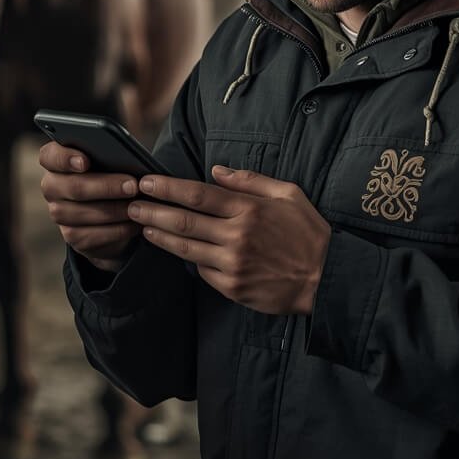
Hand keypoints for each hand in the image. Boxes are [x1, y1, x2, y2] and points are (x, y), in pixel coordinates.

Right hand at [38, 142, 140, 271]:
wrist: (112, 208)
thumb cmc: (112, 173)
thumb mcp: (110, 159)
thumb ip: (109, 152)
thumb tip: (126, 158)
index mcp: (56, 161)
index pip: (50, 156)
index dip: (65, 158)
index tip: (85, 162)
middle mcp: (52, 187)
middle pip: (74, 187)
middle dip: (106, 187)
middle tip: (132, 186)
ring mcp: (59, 213)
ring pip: (84, 213)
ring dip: (115, 210)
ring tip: (137, 206)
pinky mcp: (71, 236)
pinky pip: (93, 235)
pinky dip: (117, 229)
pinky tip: (133, 223)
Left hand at [127, 165, 330, 314]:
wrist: (328, 278)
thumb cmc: (309, 231)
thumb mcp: (288, 194)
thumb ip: (250, 180)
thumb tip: (216, 171)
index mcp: (249, 209)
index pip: (197, 194)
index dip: (167, 187)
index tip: (147, 182)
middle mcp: (237, 236)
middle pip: (183, 220)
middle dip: (152, 211)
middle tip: (130, 205)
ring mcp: (233, 265)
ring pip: (185, 248)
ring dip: (160, 236)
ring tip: (143, 227)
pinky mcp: (233, 287)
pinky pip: (202, 271)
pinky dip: (189, 259)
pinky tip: (179, 249)